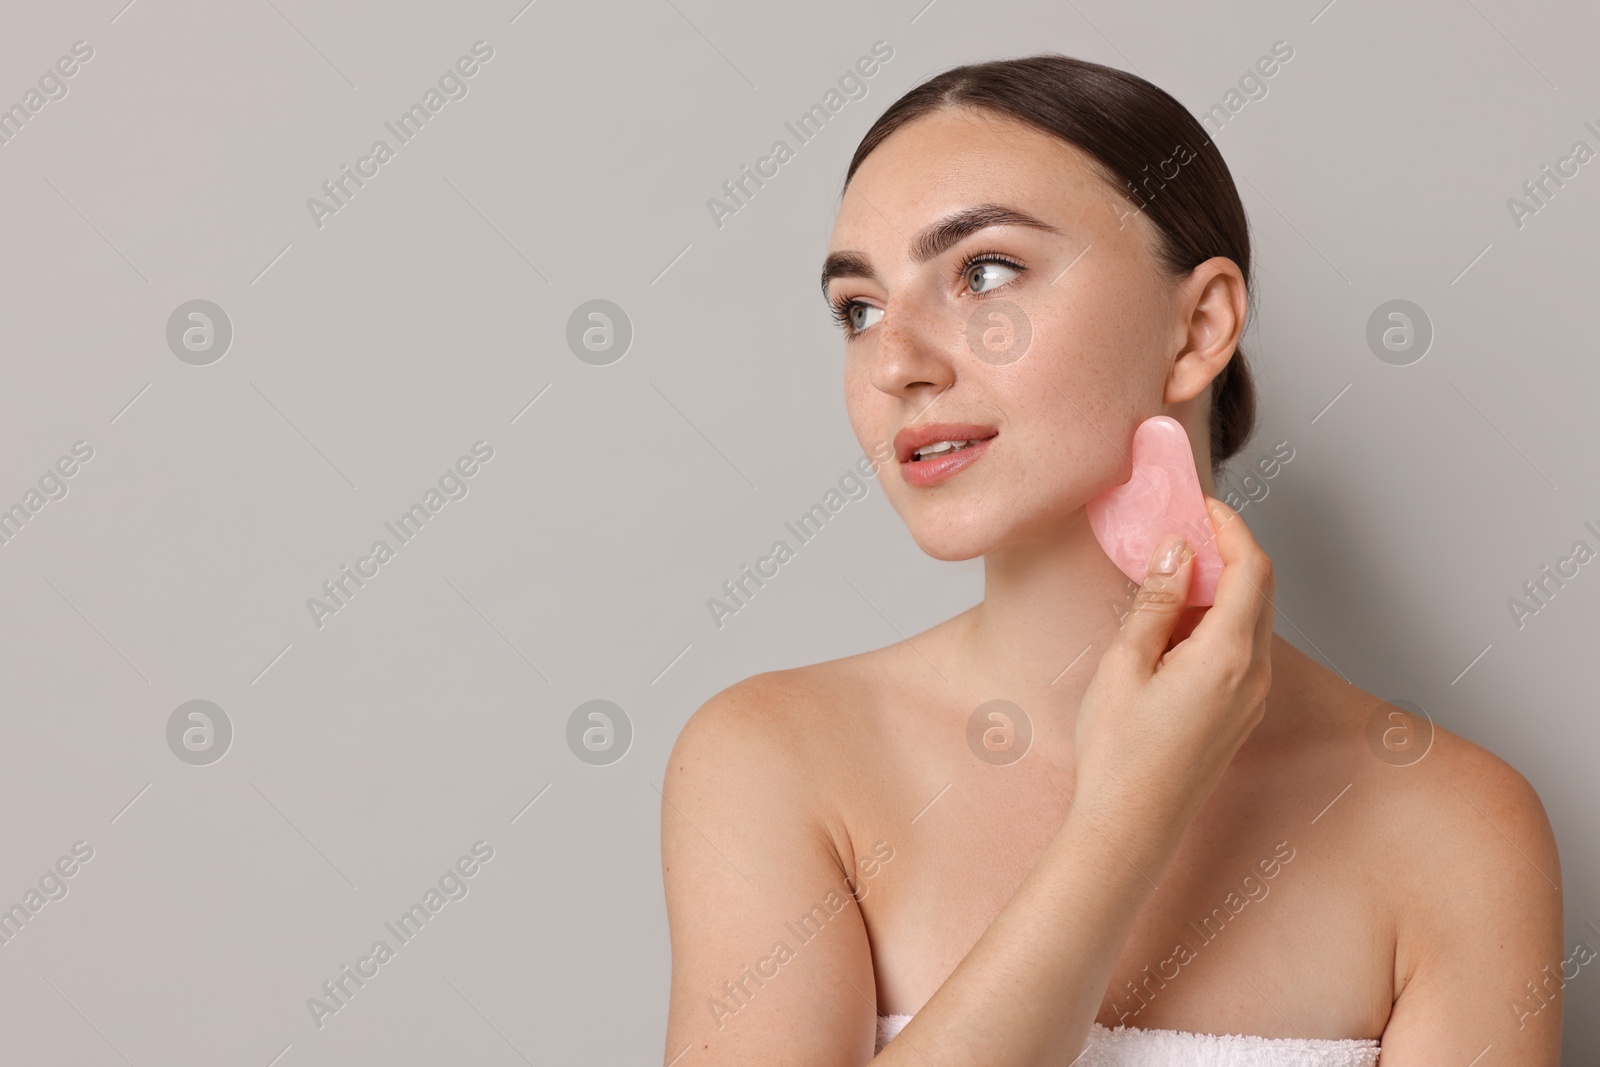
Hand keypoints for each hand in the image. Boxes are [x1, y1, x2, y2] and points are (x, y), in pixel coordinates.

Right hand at [1070, 495, 1275, 864]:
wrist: (1131, 827)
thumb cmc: (1119, 753)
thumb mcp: (1125, 663)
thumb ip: (1157, 600)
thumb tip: (1179, 550)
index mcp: (1229, 655)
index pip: (1251, 567)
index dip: (1230, 527)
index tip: (1200, 506)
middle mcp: (1254, 674)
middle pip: (1261, 589)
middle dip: (1228, 550)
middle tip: (1184, 529)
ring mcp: (1251, 698)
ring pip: (1254, 620)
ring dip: (1222, 586)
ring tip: (1172, 572)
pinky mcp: (1239, 714)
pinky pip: (1243, 649)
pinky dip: (1219, 620)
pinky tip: (1176, 622)